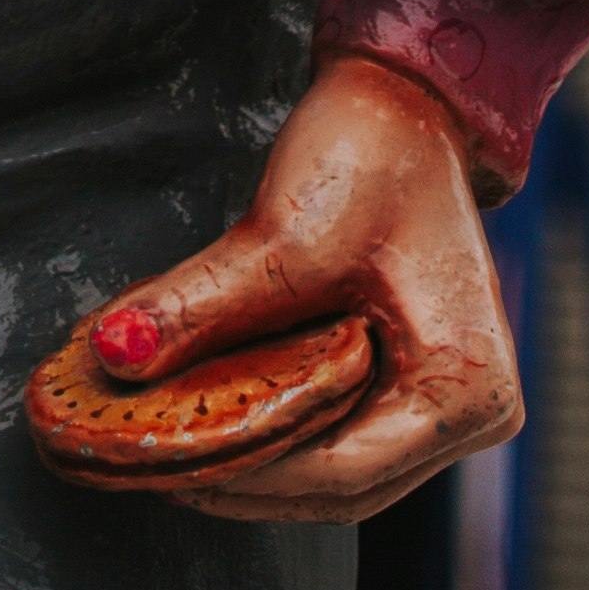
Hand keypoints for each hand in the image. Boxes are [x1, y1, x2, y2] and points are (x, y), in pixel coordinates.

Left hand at [68, 50, 521, 522]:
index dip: (245, 480)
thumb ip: (201, 305)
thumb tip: (113, 354)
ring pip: (341, 470)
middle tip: (154, 466)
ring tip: (174, 448)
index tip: (164, 468)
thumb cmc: (368, 157)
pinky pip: (346, 432)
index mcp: (467, 393)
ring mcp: (452, 404)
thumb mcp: (283, 236)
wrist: (407, 102)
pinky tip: (219, 412)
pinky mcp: (420, 383)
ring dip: (261, 463)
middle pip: (343, 487)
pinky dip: (283, 429)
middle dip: (246, 481)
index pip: (341, 473)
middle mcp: (475, 415)